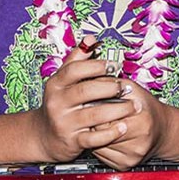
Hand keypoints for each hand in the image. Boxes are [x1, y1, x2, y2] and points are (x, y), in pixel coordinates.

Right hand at [32, 36, 136, 161]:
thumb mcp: (62, 80)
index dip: (96, 66)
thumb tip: (91, 38)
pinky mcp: (71, 141)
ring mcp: (64, 122)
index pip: (74, 70)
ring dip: (117, 110)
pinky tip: (123, 127)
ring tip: (134, 106)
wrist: (44, 135)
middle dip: (110, 88)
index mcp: (56, 84)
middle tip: (127, 87)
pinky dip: (110, 133)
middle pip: (86, 91)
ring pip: (93, 115)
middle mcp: (57, 102)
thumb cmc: (60, 102)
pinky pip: (94, 138)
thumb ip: (76, 59)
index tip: (115, 65)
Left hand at [92, 83, 171, 169]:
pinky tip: (104, 135)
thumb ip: (112, 83)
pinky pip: (101, 155)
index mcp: (142, 122)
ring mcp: (132, 157)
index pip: (104, 117)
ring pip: (98, 145)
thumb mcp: (133, 89)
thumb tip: (89, 81)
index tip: (91, 102)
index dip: (96, 108)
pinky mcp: (125, 165)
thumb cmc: (147, 108)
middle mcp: (138, 143)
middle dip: (93, 121)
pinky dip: (98, 144)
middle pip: (100, 132)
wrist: (163, 130)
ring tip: (99, 123)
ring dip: (94, 134)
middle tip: (92, 113)